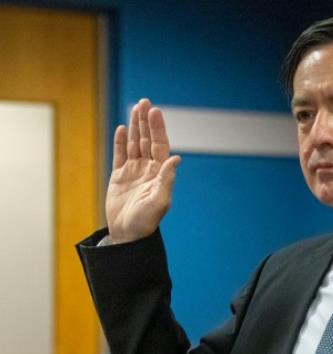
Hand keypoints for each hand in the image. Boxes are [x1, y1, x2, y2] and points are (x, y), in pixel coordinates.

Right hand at [106, 98, 180, 243]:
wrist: (128, 235)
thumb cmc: (146, 221)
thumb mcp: (159, 201)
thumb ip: (167, 179)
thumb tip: (177, 158)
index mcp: (159, 173)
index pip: (159, 145)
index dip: (157, 128)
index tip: (155, 111)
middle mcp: (148, 169)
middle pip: (147, 140)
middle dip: (146, 121)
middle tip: (145, 102)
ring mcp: (133, 171)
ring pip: (134, 144)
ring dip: (134, 126)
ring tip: (135, 108)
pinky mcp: (119, 177)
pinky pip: (119, 155)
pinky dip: (120, 142)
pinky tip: (120, 129)